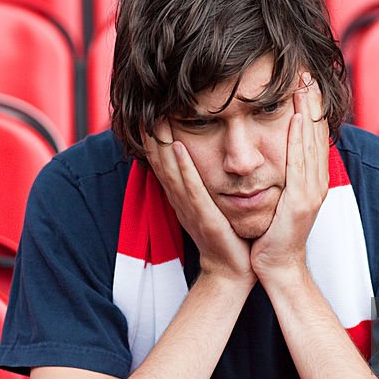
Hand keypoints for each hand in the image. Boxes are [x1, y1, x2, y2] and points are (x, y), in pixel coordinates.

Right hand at [144, 120, 255, 285]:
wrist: (233, 271)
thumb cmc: (226, 237)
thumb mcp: (208, 206)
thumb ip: (201, 185)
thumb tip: (198, 161)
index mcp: (181, 197)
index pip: (162, 163)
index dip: (153, 139)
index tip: (149, 112)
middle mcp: (180, 201)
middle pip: (160, 163)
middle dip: (152, 136)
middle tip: (145, 107)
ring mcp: (190, 209)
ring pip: (170, 171)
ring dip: (162, 145)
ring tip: (156, 119)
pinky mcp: (204, 218)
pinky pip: (191, 189)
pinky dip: (183, 168)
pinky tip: (178, 148)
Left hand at [250, 73, 328, 283]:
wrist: (276, 266)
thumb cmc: (272, 233)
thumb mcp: (279, 198)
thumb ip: (280, 175)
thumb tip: (273, 152)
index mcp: (311, 179)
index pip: (313, 136)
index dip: (311, 107)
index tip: (305, 81)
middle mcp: (316, 182)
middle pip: (318, 133)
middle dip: (314, 102)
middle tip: (308, 72)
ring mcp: (312, 192)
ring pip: (313, 144)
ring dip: (310, 112)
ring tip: (305, 85)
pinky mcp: (302, 202)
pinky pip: (302, 164)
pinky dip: (301, 140)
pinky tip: (298, 119)